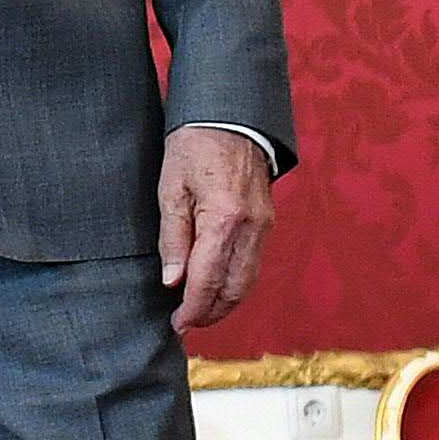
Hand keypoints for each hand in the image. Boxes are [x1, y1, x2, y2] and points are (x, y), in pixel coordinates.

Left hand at [158, 127, 273, 331]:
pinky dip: (237, 283)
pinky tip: (218, 286)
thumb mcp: (171, 189)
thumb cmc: (194, 146)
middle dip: (211, 313)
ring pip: (248, 281)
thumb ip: (172, 238)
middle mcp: (251, 228)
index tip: (177, 325)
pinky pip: (254, 264)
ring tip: (200, 312)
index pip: (207, 281)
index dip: (192, 309)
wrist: (230, 114)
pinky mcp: (267, 220)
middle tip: (186, 324)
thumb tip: (173, 282)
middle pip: (234, 289)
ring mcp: (264, 225)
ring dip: (225, 303)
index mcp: (223, 219)